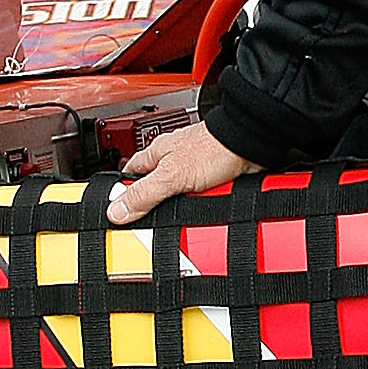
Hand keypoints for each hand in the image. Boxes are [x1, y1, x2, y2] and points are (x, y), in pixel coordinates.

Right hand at [106, 119, 256, 224]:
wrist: (251, 145)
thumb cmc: (215, 147)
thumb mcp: (171, 175)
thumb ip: (143, 194)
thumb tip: (116, 210)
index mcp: (155, 155)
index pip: (128, 177)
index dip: (121, 195)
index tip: (120, 215)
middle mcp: (172, 162)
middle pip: (153, 193)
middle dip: (157, 209)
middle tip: (158, 223)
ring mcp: (192, 173)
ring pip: (178, 200)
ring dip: (183, 210)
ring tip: (187, 216)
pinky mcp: (210, 182)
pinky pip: (199, 202)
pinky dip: (202, 208)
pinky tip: (204, 213)